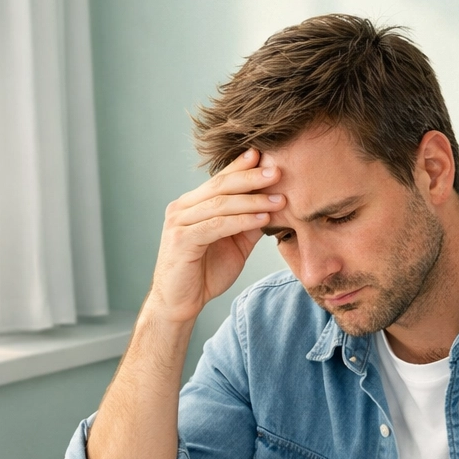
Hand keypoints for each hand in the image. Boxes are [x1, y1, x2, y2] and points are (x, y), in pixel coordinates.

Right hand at [148, 149, 285, 324]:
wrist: (179, 303)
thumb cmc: (204, 274)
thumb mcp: (234, 245)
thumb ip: (249, 225)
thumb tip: (274, 206)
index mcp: (192, 205)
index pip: (220, 180)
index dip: (241, 166)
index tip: (264, 154)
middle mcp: (183, 208)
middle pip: (221, 185)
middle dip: (251, 176)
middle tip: (277, 170)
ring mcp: (179, 222)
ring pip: (220, 204)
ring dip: (252, 200)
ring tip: (279, 199)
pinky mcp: (182, 239)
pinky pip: (217, 225)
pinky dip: (242, 221)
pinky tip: (262, 219)